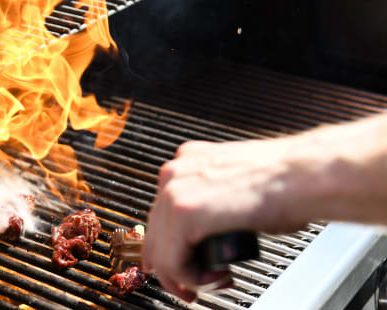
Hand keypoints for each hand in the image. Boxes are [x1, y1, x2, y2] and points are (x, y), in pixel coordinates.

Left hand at [142, 137, 329, 301]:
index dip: (168, 248)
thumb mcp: (234, 186)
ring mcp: (175, 191)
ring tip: (216, 280)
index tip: (180, 267)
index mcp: (187, 162)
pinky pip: (173, 261)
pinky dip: (192, 278)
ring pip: (162, 252)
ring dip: (188, 277)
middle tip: (194, 287)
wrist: (304, 175)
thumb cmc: (284, 182)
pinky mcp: (184, 213)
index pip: (161, 214)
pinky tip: (217, 276)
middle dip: (176, 269)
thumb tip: (201, 234)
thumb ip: (210, 203)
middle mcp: (175, 173)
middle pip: (156, 234)